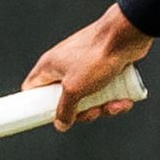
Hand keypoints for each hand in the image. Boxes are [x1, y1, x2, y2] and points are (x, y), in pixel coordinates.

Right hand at [21, 5, 153, 130]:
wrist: (127, 35)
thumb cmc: (96, 56)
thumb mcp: (74, 89)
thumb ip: (64, 109)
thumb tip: (60, 124)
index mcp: (50, 66)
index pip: (32, 89)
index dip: (38, 105)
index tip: (51, 118)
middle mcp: (66, 65)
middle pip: (66, 99)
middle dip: (82, 111)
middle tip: (93, 112)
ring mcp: (86, 66)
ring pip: (89, 97)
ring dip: (103, 107)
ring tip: (114, 105)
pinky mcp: (105, 67)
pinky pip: (106, 90)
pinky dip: (115, 98)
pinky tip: (125, 100)